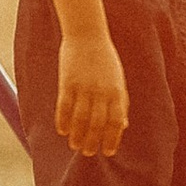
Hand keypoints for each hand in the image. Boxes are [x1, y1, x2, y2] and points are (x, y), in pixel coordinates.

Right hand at [56, 34, 129, 158]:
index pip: (115, 121)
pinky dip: (63, 121)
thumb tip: (123, 125)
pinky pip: (64, 107)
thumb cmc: (105, 59)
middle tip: (87, 152)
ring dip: (77, 135)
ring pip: (80, 118)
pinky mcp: (68, 82)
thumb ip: (121, 102)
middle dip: (92, 141)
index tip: (107, 152)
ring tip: (74, 145)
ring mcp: (84, 87)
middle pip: (97, 124)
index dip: (112, 139)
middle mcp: (101, 91)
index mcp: (116, 91)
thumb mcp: (118, 80)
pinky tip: (62, 130)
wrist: (87, 34)